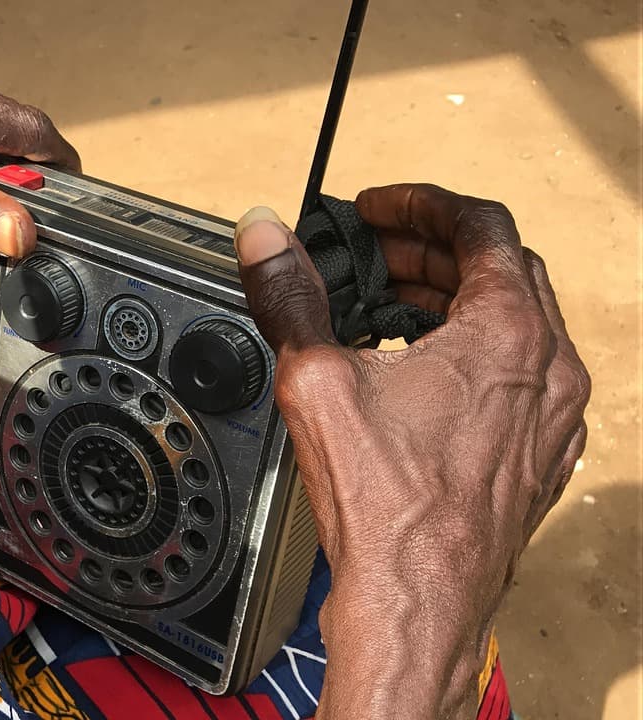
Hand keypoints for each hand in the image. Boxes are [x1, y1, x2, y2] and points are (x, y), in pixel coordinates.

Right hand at [233, 186, 589, 718]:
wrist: (419, 600)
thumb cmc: (387, 506)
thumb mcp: (316, 379)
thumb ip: (289, 295)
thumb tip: (264, 237)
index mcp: (509, 334)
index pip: (481, 225)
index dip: (419, 203)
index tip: (378, 207)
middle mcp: (549, 368)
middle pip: (501, 269)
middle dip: (430, 249)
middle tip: (374, 253)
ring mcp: (553, 415)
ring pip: (516, 321)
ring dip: (451, 297)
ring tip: (388, 305)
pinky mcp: (541, 453)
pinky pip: (518, 374)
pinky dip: (472, 349)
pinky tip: (417, 369)